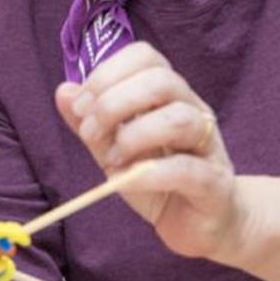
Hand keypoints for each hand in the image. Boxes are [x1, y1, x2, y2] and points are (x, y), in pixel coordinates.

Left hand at [57, 43, 252, 261]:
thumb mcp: (114, 148)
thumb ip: (90, 122)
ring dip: (133, 135)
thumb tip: (64, 91)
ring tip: (113, 159)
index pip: (145, 56)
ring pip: (179, 119)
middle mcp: (194, 111)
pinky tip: (127, 181)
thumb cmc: (158, 180)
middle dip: (113, 103)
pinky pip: (187, 169)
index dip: (107, 74)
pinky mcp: (215, 184)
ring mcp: (208, 146)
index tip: (81, 106)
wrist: (202, 224)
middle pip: (162, 80)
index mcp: (169, 96)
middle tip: (91, 132)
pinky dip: (148, 175)